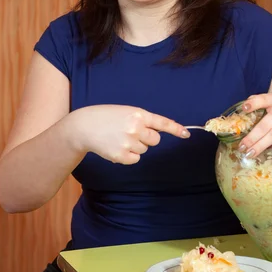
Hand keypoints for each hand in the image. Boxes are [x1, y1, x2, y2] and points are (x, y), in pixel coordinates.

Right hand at [69, 105, 189, 164]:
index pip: (162, 122)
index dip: (176, 129)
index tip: (187, 134)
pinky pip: (135, 159)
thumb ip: (143, 120)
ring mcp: (128, 142)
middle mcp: (135, 128)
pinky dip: (128, 156)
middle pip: (155, 140)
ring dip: (135, 146)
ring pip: (144, 150)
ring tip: (119, 138)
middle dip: (147, 138)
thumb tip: (159, 131)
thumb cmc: (107, 117)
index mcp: (138, 114)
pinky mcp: (121, 156)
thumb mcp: (126, 112)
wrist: (84, 126)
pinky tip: (116, 147)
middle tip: (131, 133)